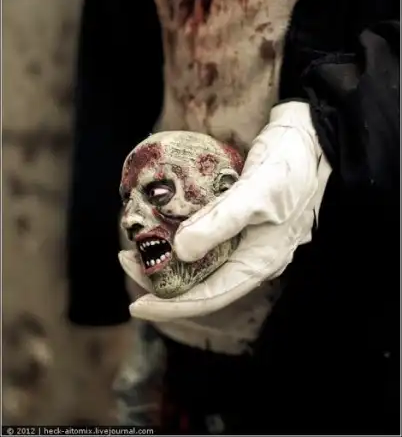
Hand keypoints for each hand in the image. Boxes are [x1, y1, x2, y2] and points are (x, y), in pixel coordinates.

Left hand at [119, 102, 330, 321]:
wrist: (314, 134)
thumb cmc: (291, 163)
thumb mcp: (257, 191)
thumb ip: (220, 221)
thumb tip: (180, 251)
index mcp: (260, 261)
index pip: (209, 296)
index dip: (170, 306)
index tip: (135, 306)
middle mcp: (253, 256)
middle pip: (202, 281)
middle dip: (162, 277)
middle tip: (127, 258)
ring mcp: (248, 238)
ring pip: (203, 261)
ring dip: (169, 256)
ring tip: (139, 243)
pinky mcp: (243, 219)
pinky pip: (208, 238)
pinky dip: (183, 236)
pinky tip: (165, 224)